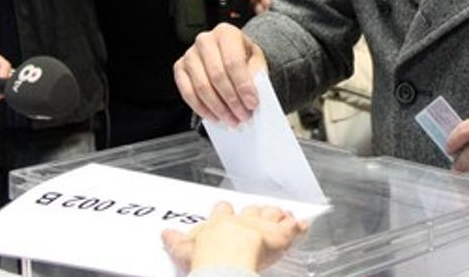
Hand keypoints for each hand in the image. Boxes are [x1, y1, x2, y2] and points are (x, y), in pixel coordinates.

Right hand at [162, 201, 308, 272]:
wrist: (226, 258)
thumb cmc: (207, 255)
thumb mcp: (185, 250)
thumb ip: (176, 241)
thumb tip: (165, 234)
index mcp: (220, 222)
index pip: (222, 211)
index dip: (226, 211)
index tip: (226, 210)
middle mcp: (242, 220)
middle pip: (251, 209)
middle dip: (255, 212)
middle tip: (257, 215)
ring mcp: (262, 225)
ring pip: (272, 213)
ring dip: (277, 215)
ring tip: (281, 214)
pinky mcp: (279, 234)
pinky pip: (293, 226)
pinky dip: (299, 225)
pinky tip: (303, 224)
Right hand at [173, 23, 265, 125]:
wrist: (229, 53)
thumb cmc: (243, 56)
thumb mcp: (256, 60)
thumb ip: (255, 74)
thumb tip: (250, 95)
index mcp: (226, 33)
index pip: (233, 62)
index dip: (243, 86)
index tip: (252, 103)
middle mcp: (204, 40)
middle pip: (217, 76)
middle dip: (231, 100)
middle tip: (243, 116)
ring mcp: (189, 54)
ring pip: (202, 87)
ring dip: (218, 108)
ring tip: (232, 119)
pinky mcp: (179, 68)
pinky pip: (187, 93)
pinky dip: (202, 109)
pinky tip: (215, 117)